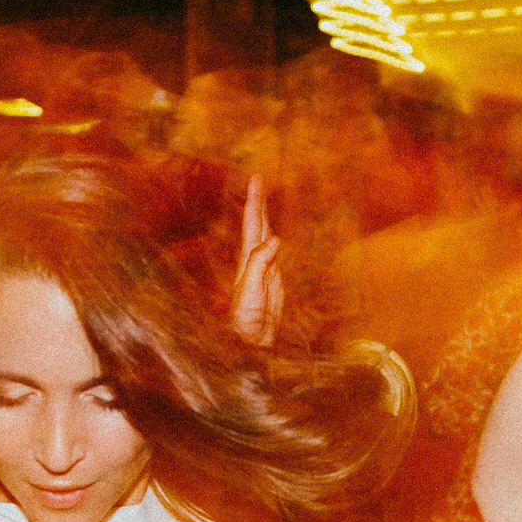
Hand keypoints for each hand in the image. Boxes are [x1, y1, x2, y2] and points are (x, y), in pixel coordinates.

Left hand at [231, 176, 283, 347]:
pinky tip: (275, 234)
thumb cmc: (246, 319)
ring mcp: (264, 269)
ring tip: (264, 198)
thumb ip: (260, 264)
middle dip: (258, 200)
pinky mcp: (273, 280)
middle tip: (259, 179)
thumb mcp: (250, 290)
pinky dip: (275, 238)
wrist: (251, 342)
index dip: (255, 200)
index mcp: (248, 258)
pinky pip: (275, 252)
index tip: (257, 178)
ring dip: (265, 215)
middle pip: (257, 223)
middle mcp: (254, 259)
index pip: (253, 223)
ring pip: (265, 235)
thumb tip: (275, 239)